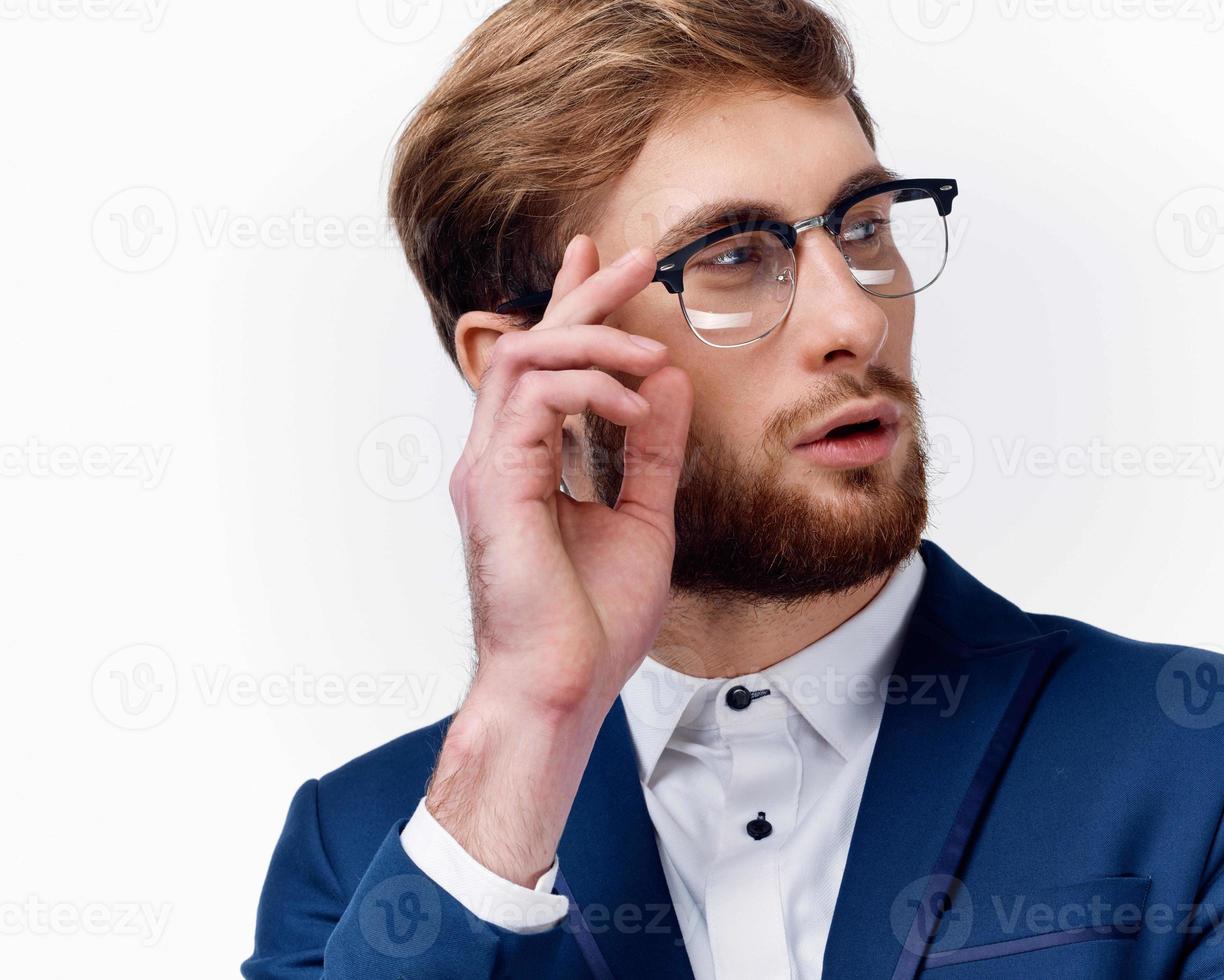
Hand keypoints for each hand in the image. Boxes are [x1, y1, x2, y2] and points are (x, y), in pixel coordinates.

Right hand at [426, 234, 692, 885]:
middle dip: (586, 294)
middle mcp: (498, 457)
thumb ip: (649, 451)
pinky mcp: (496, 483)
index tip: (604, 258)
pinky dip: (591, 387)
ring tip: (653, 352)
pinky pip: (536, 398)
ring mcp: (489, 468)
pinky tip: (636, 402)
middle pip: (532, 343)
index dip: (574, 306)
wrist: (561, 689)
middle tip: (638, 258)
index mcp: (526, 465)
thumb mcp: (642, 518)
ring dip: (594, 338)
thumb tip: (667, 384)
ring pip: (526, 356)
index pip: (545, 366)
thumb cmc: (593, 624)